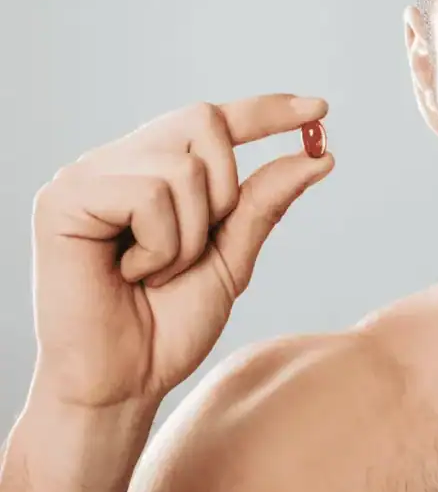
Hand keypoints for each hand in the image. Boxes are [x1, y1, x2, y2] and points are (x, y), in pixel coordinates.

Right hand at [28, 94, 333, 408]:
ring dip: (190, 235)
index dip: (266, 110)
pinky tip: (130, 272)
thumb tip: (320, 155)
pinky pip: (149, 195)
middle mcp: (117, 161)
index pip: (213, 121)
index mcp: (152, 170)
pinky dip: (160, 245)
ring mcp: (86, 175)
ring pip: (183, 168)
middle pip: (203, 121)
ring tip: (155, 271)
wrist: (122, 383)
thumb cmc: (168, 325)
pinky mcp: (63, 199)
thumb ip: (265, 203)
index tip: (320, 108)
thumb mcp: (232, 257)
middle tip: (199, 244)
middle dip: (225, 189)